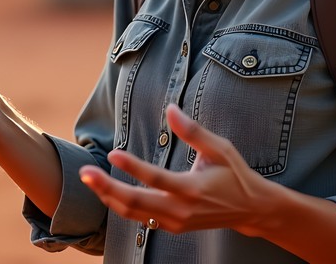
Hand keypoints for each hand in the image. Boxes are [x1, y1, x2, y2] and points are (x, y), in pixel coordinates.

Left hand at [78, 103, 268, 235]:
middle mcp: (181, 210)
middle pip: (136, 203)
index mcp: (193, 189)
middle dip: (107, 189)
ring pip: (134, 214)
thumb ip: (193, 131)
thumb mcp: (220, 148)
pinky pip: (140, 219)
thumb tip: (170, 109)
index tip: (113, 153)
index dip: (133, 166)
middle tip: (85, 174)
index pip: (156, 179)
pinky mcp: (172, 227)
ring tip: (89, 179)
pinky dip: (120, 206)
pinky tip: (106, 192)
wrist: (250, 209)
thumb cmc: (234, 174)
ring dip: (108, 197)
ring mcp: (175, 222)